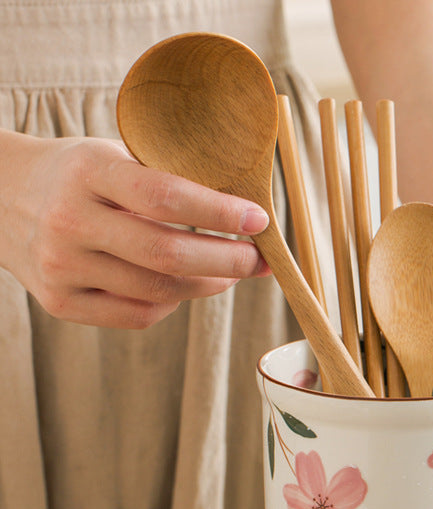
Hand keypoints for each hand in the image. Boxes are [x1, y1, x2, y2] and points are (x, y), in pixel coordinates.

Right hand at [0, 134, 269, 327]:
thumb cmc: (78, 176)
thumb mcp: (114, 156)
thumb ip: (167, 179)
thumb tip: (243, 213)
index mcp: (87, 172)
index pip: (167, 197)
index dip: (220, 213)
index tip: (259, 220)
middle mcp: (70, 221)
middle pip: (168, 255)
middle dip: (228, 261)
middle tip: (257, 260)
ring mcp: (62, 267)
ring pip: (160, 292)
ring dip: (209, 285)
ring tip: (230, 273)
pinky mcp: (60, 302)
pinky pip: (139, 315)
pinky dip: (172, 302)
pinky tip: (182, 286)